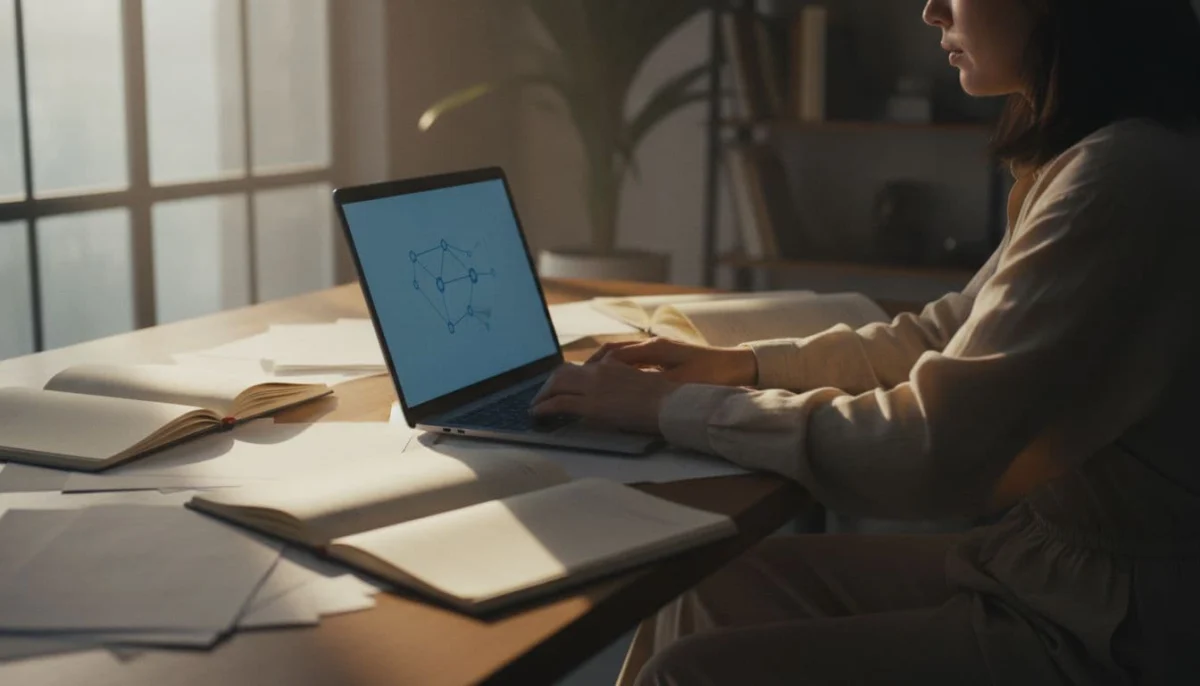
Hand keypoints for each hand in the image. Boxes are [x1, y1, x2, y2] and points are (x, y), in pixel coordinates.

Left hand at [529, 361, 682, 433]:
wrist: (672, 405)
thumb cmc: (666, 399)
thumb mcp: (643, 383)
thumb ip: (624, 382)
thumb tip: (614, 393)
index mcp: (614, 364)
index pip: (582, 366)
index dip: (568, 376)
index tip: (561, 384)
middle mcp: (600, 370)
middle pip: (564, 372)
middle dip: (550, 384)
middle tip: (542, 395)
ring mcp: (594, 386)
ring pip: (557, 384)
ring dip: (543, 394)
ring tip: (536, 406)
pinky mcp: (591, 405)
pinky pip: (559, 403)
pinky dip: (544, 407)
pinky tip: (537, 414)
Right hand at [586, 337, 757, 386]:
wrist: (739, 367)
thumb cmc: (713, 375)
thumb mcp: (682, 382)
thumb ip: (651, 383)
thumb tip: (625, 386)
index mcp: (655, 348)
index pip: (614, 354)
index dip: (592, 368)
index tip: (575, 380)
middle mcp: (653, 344)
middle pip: (611, 351)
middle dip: (589, 365)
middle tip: (569, 381)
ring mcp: (658, 348)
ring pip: (620, 354)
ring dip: (601, 366)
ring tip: (585, 381)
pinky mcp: (664, 355)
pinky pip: (632, 359)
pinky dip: (616, 368)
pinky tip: (611, 381)